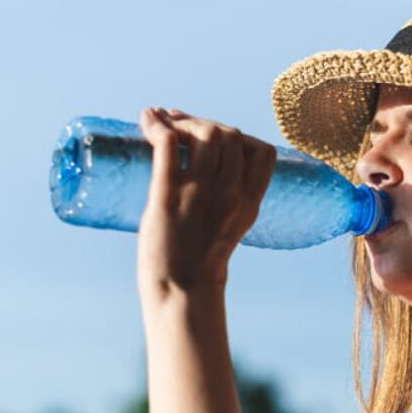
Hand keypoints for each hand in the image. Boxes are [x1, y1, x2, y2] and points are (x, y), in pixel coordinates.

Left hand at [136, 107, 276, 303]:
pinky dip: (158, 125)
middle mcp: (231, 194)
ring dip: (182, 121)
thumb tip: (195, 161)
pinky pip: (168, 145)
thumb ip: (223, 195)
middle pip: (229, 134)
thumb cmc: (197, 261)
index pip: (263, 152)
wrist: (180, 292)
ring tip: (161, 123)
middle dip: (203, 122)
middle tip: (177, 124)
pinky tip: (148, 120)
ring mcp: (201, 193)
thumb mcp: (228, 225)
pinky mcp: (169, 194)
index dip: (240, 136)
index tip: (214, 136)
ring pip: (204, 132)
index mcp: (250, 203)